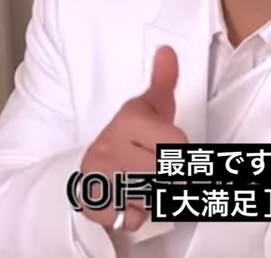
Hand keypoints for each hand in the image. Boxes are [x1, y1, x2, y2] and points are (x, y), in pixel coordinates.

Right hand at [79, 45, 186, 232]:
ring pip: (152, 197)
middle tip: (152, 167)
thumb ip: (163, 82)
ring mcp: (98, 175)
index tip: (165, 148)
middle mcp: (109, 145)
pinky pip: (131, 218)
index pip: (177, 146)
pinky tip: (126, 199)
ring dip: (151, 196)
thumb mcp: (148, 108)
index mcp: (129, 120)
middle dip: (166, 176)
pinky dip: (133, 215)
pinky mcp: (90, 202)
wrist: (92, 165)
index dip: (180, 153)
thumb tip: (168, 51)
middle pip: (167, 174)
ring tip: (140, 182)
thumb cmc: (131, 136)